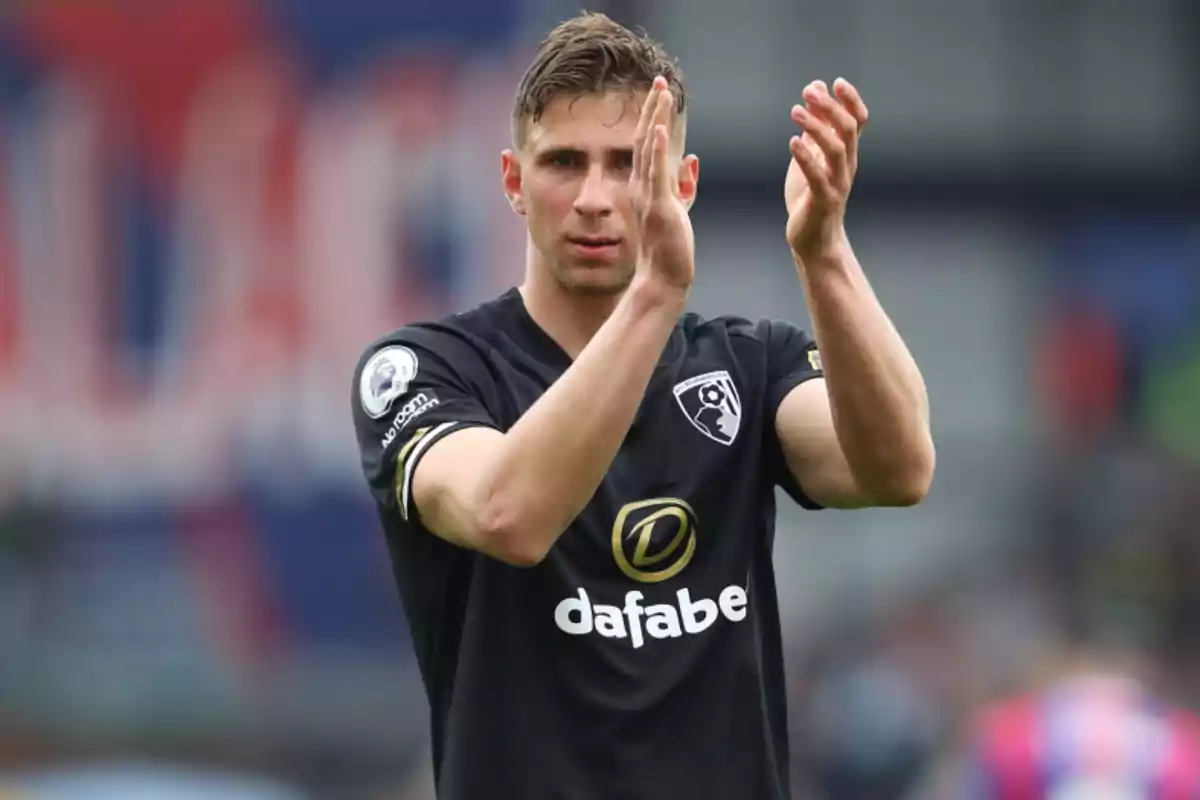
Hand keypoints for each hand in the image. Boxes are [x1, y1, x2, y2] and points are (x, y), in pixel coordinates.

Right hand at [631, 76, 693, 294]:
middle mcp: (641, 188)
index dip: (653, 117)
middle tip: (661, 81)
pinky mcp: (658, 209)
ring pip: (648, 151)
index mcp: (646, 187)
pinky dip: (655, 151)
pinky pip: (655, 175)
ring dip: (654, 120)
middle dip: (653, 109)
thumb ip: (681, 185)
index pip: (647, 145)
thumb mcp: (676, 209)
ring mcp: (648, 197)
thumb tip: (690, 160)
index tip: (660, 92)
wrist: (662, 279)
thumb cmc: (669, 249)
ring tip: (661, 94)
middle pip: (644, 139)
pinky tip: (657, 130)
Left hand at [785, 78, 868, 260]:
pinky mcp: (822, 201)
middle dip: (829, 107)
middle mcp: (846, 167)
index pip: (858, 122)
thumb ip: (816, 127)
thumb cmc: (811, 197)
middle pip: (847, 130)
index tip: (837, 82)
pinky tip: (792, 142)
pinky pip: (817, 176)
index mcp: (846, 155)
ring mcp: (837, 184)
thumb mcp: (813, 156)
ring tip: (796, 111)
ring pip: (835, 150)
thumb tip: (816, 89)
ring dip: (816, 127)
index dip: (852, 101)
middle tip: (808, 91)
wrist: (814, 240)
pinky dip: (805, 158)